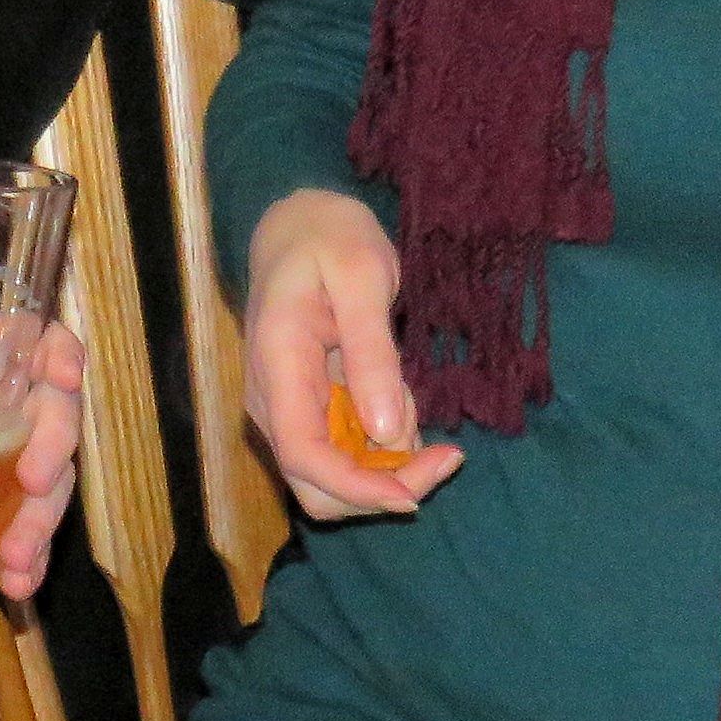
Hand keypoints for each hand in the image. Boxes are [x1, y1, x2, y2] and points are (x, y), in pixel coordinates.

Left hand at [0, 321, 87, 661]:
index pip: (6, 347)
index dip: (47, 346)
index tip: (59, 372)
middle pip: (48, 410)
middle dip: (57, 437)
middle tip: (34, 482)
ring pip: (53, 480)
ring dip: (46, 515)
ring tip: (13, 556)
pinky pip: (37, 545)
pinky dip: (37, 562)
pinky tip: (14, 583)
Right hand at [242, 189, 462, 521]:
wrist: (300, 226)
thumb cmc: (330, 239)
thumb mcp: (362, 278)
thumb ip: (372, 353)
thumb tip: (385, 431)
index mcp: (277, 366)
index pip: (302, 455)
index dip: (356, 487)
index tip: (414, 494)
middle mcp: (274, 402)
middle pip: (319, 486)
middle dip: (384, 487)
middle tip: (446, 454)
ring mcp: (290, 410)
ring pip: (338, 478)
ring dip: (390, 462)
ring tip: (410, 393)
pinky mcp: (310, 410)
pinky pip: (349, 453)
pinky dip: (386, 442)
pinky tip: (398, 395)